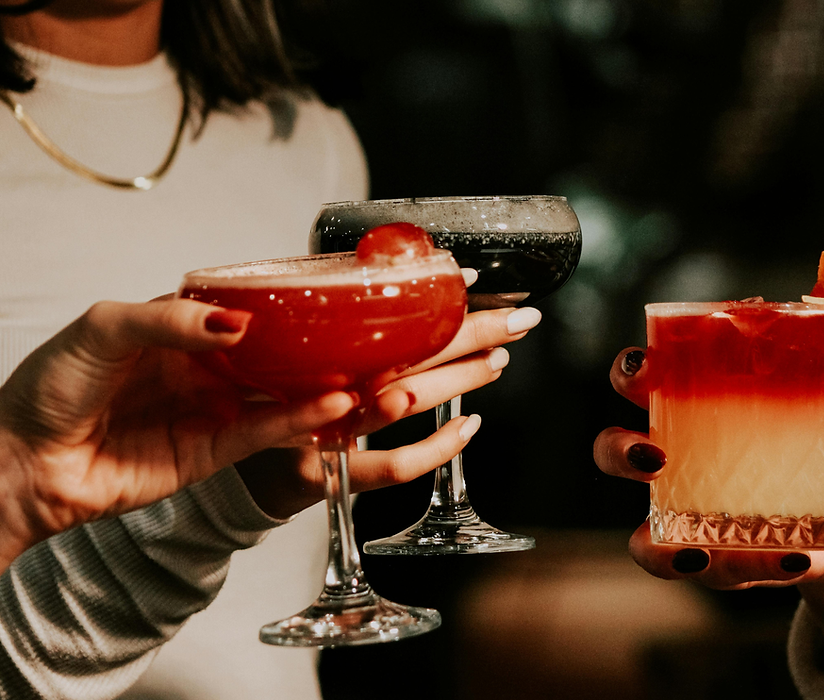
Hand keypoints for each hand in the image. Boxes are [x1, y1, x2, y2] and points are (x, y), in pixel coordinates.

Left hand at [0, 299, 356, 570]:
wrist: (25, 463)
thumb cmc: (48, 389)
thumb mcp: (103, 328)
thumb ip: (171, 320)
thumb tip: (235, 322)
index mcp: (181, 327)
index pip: (249, 309)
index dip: (290, 305)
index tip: (330, 297)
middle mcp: (206, 367)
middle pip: (278, 355)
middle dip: (322, 350)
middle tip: (367, 341)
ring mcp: (214, 408)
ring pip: (283, 395)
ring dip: (325, 389)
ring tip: (365, 378)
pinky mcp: (216, 450)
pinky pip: (267, 432)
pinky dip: (301, 421)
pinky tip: (330, 408)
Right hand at [236, 304, 541, 517]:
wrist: (225, 462)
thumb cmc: (259, 395)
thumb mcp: (281, 345)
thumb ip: (321, 317)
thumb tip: (377, 272)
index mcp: (315, 347)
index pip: (386, 316)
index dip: (431, 297)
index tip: (468, 279)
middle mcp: (322, 382)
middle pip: (408, 353)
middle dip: (468, 333)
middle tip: (515, 319)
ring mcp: (327, 428)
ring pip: (406, 398)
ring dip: (458, 378)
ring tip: (497, 360)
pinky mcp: (329, 471)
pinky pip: (391, 465)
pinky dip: (436, 448)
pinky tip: (468, 427)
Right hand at [592, 347, 823, 589]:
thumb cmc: (822, 449)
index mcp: (689, 408)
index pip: (639, 380)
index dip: (629, 372)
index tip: (643, 369)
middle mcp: (671, 462)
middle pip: (611, 452)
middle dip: (619, 452)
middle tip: (653, 456)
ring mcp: (685, 520)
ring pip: (642, 540)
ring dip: (659, 549)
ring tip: (701, 549)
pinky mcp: (717, 562)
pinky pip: (715, 573)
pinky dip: (747, 570)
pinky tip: (788, 560)